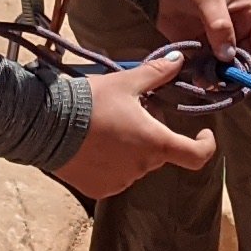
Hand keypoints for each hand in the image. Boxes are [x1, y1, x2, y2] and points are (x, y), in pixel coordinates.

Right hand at [55, 55, 218, 201]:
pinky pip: (115, 176)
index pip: (197, 156)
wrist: (45, 125)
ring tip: (107, 127)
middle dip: (152, 133)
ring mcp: (120, 182)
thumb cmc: (89, 103)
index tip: (203, 134)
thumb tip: (179, 61)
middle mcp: (142, 167)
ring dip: (131, 148)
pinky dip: (112, 163)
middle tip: (131, 113)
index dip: (205, 145)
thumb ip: (156, 73)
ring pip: (136, 163)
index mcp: (155, 143)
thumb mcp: (125, 82)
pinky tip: (94, 145)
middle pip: (159, 151)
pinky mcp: (99, 189)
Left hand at [154, 0, 250, 83]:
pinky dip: (205, 77)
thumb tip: (228, 55)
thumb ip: (219, 26)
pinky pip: (209, 69)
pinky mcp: (204, 48)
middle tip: (224, 86)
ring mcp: (222, 41)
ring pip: (229, 69)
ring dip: (220, 79)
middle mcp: (242, 30)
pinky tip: (195, 79)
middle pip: (250, 62)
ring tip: (205, 83)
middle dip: (239, 76)